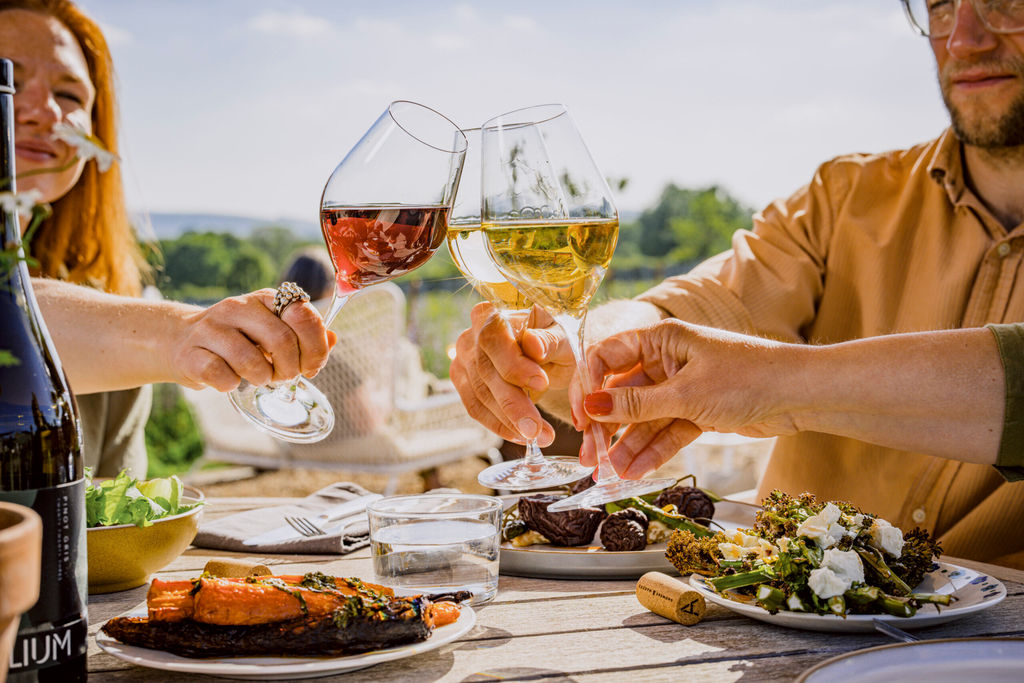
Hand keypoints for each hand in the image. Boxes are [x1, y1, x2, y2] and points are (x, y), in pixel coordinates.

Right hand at [170, 289, 335, 391]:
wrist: (179, 341)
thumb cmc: (238, 340)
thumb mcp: (271, 331)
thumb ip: (304, 335)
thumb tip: (333, 339)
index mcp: (265, 299)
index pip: (303, 315)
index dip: (315, 346)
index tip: (311, 365)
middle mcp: (238, 307)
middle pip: (281, 340)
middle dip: (290, 368)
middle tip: (284, 377)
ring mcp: (211, 328)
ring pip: (251, 361)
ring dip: (262, 379)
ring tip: (258, 378)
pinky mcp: (191, 353)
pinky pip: (222, 376)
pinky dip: (233, 385)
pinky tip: (231, 380)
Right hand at [449, 301, 575, 444]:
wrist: (546, 350)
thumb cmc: (555, 338)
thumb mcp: (563, 336)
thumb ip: (550, 339)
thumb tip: (533, 344)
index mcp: (494, 313)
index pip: (494, 337)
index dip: (513, 363)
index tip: (542, 382)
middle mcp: (471, 334)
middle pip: (485, 371)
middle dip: (513, 404)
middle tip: (538, 429)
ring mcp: (463, 359)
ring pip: (480, 395)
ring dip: (510, 421)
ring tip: (539, 436)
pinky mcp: (463, 382)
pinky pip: (476, 408)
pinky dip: (500, 425)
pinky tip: (521, 436)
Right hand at [577, 320, 799, 477]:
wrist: (801, 395)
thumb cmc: (749, 377)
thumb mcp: (685, 394)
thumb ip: (636, 404)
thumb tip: (592, 407)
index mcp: (661, 338)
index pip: (607, 357)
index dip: (589, 387)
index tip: (582, 419)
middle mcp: (667, 360)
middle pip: (622, 392)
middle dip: (605, 426)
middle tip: (591, 455)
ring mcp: (682, 387)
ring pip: (644, 418)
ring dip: (627, 445)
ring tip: (610, 475)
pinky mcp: (697, 411)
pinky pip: (666, 431)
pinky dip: (652, 451)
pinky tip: (634, 471)